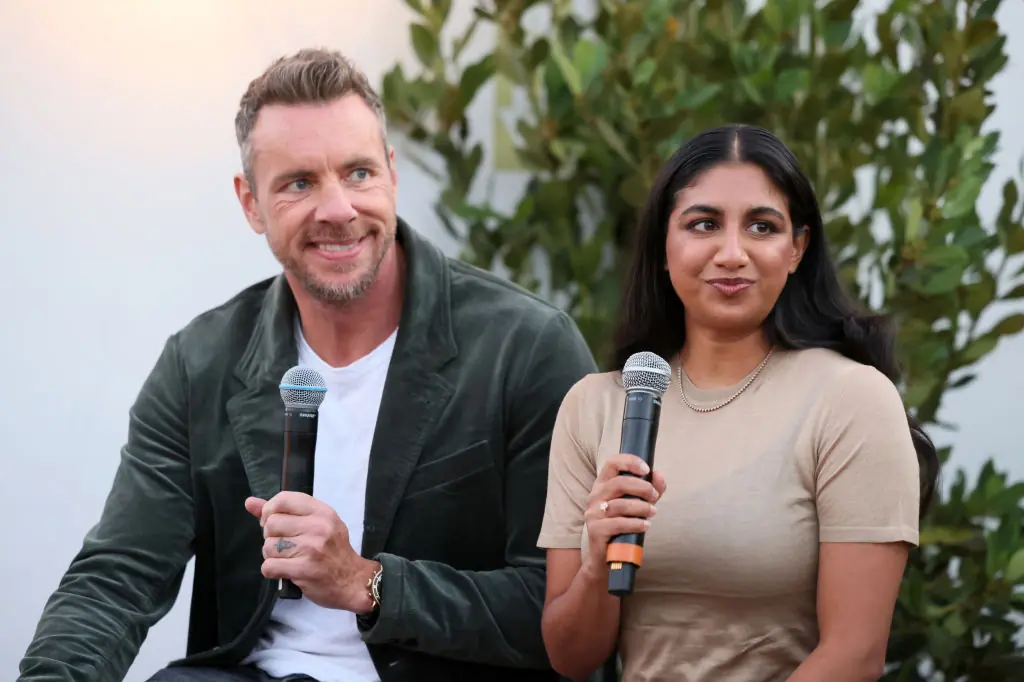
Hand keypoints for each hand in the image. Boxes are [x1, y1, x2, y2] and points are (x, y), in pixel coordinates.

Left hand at [244, 492, 377, 612]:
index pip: (282, 500)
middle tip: (284, 545)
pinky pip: (269, 566)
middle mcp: (317, 526)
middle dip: (271, 536)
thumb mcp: (318, 524)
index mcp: (322, 512)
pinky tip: (285, 571)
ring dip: (272, 556)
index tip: (274, 522)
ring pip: (268, 546)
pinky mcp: (303, 569)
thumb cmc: (334, 551)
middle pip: (271, 524)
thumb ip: (285, 512)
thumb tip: (250, 502)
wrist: (353, 581)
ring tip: (287, 559)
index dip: (269, 511)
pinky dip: (272, 571)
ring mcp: (310, 548)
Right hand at [582, 454, 666, 575]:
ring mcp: (593, 513)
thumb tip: (659, 475)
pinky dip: (636, 524)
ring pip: (620, 505)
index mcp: (603, 484)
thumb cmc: (623, 526)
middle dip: (641, 488)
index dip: (629, 461)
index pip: (611, 463)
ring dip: (642, 508)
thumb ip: (650, 489)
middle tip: (654, 497)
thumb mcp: (638, 504)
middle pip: (618, 483)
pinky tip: (645, 525)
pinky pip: (618, 524)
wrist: (606, 557)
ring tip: (653, 512)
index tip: (647, 468)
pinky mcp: (596, 530)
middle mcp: (594, 496)